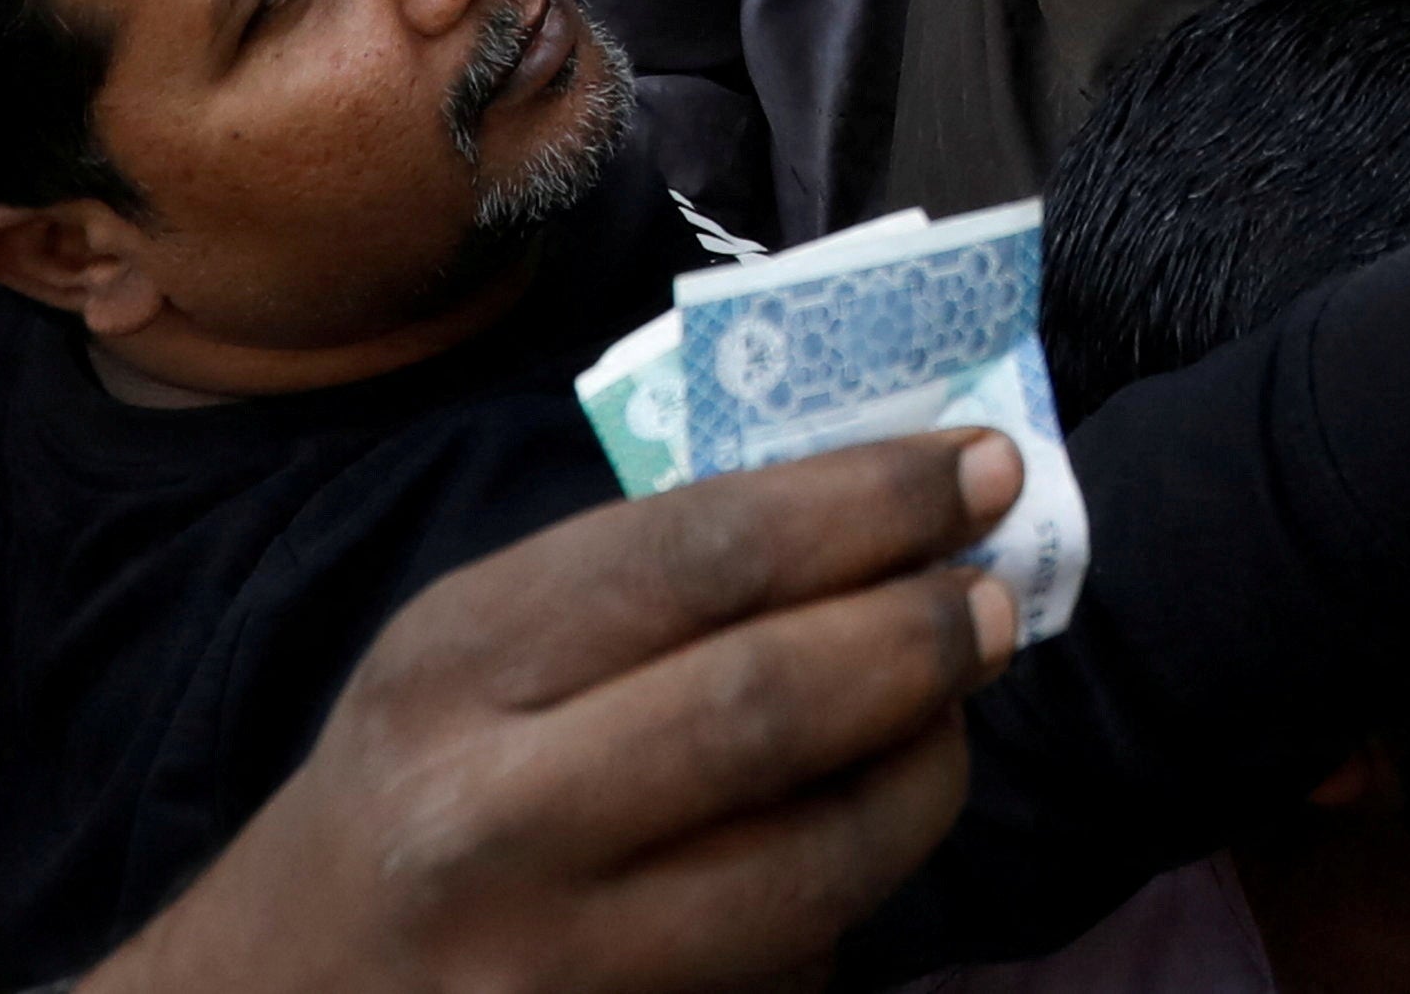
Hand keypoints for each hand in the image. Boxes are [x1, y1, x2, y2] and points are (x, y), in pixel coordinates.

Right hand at [82, 433, 1022, 993]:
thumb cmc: (409, 792)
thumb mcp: (472, 657)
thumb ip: (647, 587)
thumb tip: (887, 516)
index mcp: (455, 668)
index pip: (702, 555)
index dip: (868, 504)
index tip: (983, 467)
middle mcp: (489, 821)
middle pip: (764, 707)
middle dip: (919, 640)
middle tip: (1000, 603)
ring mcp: (550, 966)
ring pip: (809, 870)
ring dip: (921, 779)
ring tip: (951, 721)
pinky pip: (785, 971)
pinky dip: (849, 904)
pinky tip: (859, 848)